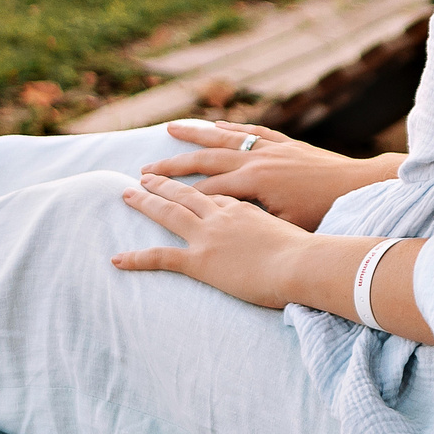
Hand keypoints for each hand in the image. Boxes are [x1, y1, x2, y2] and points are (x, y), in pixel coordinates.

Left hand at [113, 174, 312, 306]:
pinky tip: (118, 260)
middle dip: (166, 177)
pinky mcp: (202, 260)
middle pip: (188, 189)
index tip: (188, 173)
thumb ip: (288, 215)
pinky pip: (162, 257)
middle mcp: (225, 210)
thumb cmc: (314, 245)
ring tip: (127, 194)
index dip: (200, 176)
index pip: (219, 182)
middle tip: (145, 172)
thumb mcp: (304, 216)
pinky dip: (138, 258)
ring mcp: (210, 233)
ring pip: (171, 211)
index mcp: (250, 196)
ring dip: (147, 201)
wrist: (308, 260)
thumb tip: (291, 219)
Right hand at [145, 120, 399, 231]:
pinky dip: (231, 128)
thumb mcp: (286, 225)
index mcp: (255, 182)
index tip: (150, 200)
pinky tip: (218, 125)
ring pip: (226, 138)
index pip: (207, 192)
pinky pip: (252, 132)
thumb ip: (254, 221)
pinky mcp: (287, 143)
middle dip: (173, 165)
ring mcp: (272, 148)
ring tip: (170, 129)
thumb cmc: (325, 213)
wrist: (359, 185)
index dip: (177, 198)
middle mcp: (258, 160)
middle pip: (207, 160)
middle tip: (144, 169)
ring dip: (196, 134)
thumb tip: (225, 224)